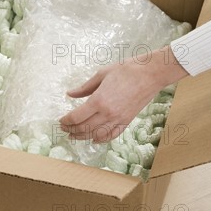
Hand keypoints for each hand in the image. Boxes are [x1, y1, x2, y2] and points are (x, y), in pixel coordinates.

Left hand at [59, 48, 187, 142]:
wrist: (150, 74)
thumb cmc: (126, 70)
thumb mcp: (101, 75)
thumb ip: (84, 88)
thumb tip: (70, 94)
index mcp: (98, 100)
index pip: (76, 117)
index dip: (66, 121)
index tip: (61, 120)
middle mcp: (107, 113)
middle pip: (84, 128)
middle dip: (71, 130)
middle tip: (64, 129)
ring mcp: (118, 119)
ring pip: (96, 135)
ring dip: (83, 137)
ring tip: (74, 136)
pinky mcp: (126, 121)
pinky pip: (111, 135)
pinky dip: (101, 139)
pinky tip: (94, 139)